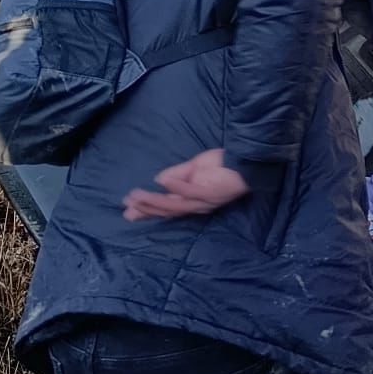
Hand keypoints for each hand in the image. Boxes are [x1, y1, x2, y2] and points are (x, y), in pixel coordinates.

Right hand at [123, 148, 249, 222]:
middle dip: (145, 209)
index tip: (128, 209)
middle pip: (166, 210)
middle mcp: (195, 205)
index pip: (165, 207)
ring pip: (174, 205)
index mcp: (191, 200)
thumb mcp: (195, 168)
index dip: (146, 208)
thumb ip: (177, 174)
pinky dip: (175, 187)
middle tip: (127, 209)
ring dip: (153, 200)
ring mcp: (203, 200)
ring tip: (136, 196)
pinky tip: (161, 182)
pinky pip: (190, 192)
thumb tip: (157, 180)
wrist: (245, 163)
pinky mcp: (210, 193)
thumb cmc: (221, 165)